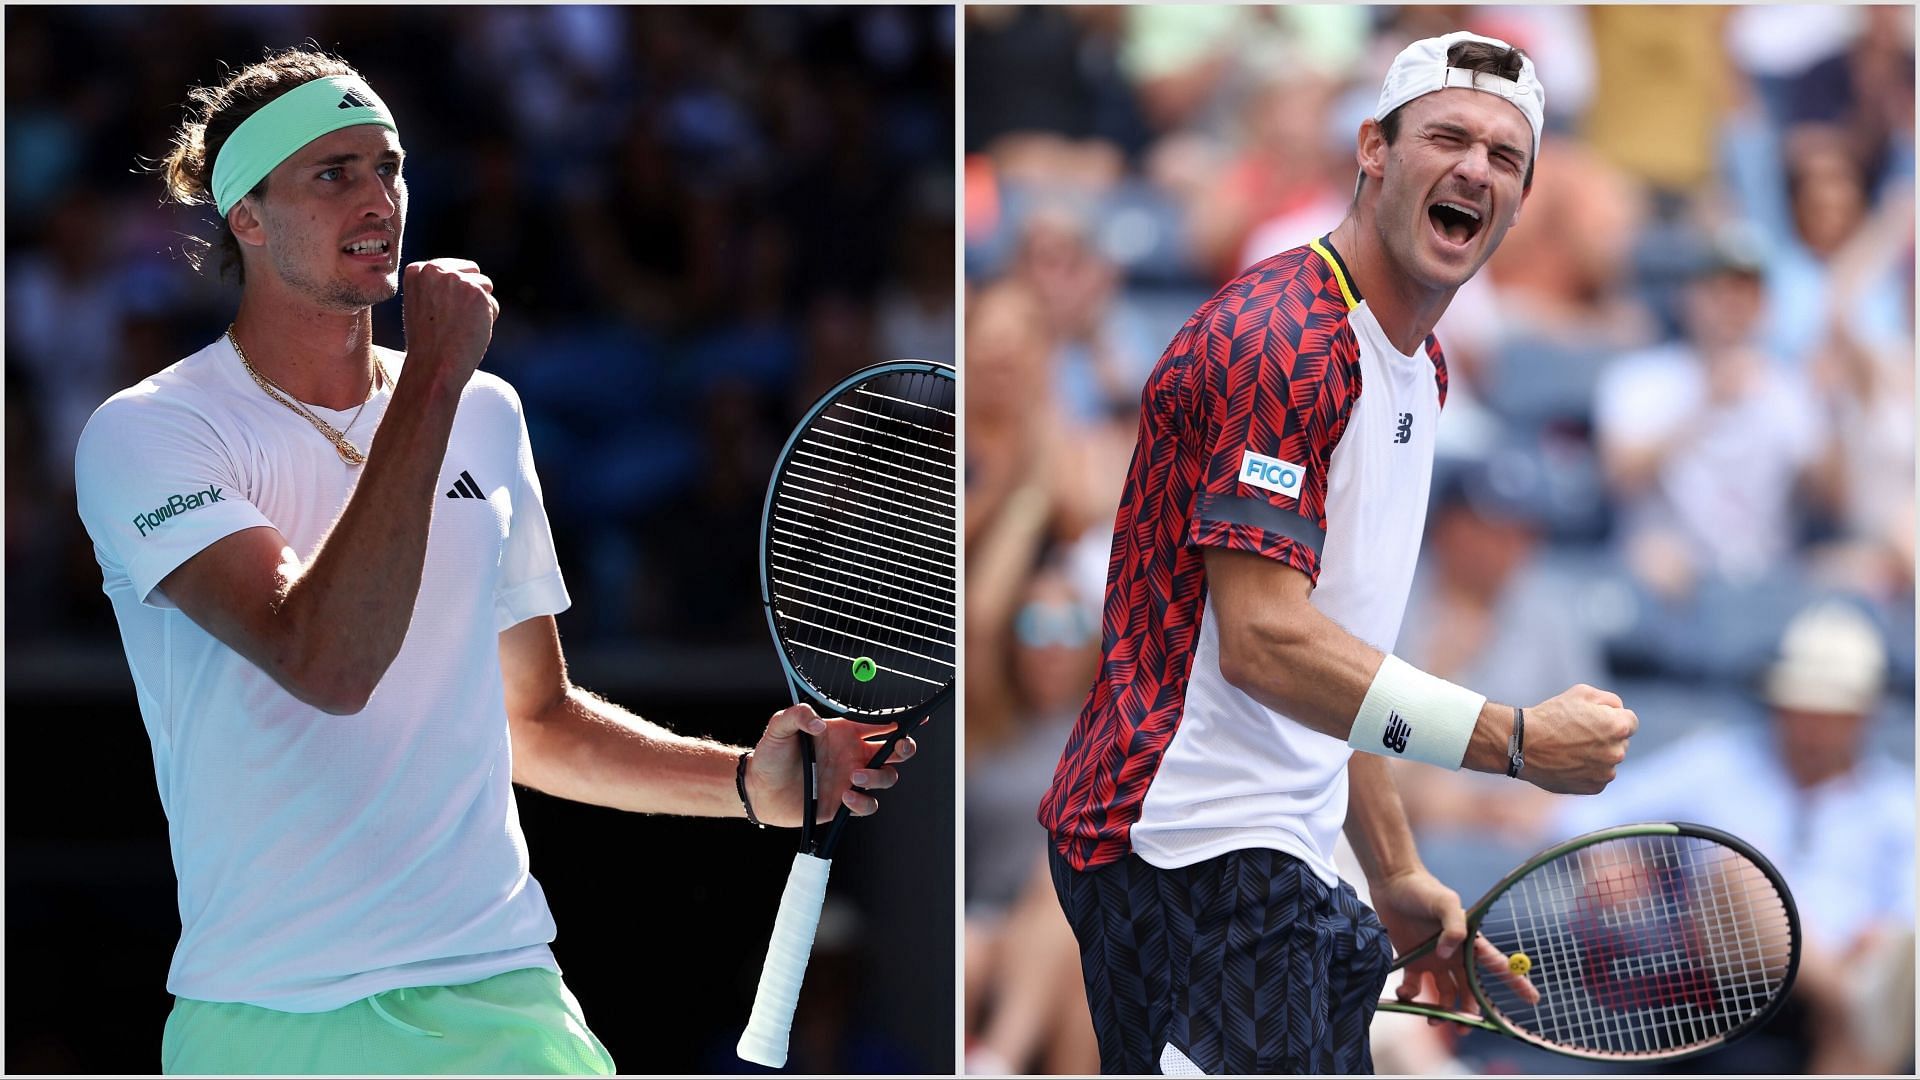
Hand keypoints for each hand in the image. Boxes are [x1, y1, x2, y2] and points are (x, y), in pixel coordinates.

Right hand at [400, 258, 497, 385]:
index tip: (443, 312)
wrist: (433, 365)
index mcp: (417, 271)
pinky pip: (493, 305)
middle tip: (452, 320)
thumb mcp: (421, 304)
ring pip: (485, 287)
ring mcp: (456, 280)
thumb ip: (436, 286)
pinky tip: (469, 331)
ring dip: (480, 307)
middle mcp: (435, 270)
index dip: (456, 292)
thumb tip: (463, 275)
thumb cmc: (428, 342)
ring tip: (459, 326)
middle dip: (470, 294)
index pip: (454, 267)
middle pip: (472, 273)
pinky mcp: (477, 293)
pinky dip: (487, 320)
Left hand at [745, 704, 916, 825]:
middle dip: (905, 747)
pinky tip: (846, 796)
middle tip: (900, 747)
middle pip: (894, 751)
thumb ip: (797, 715)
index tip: (917, 717)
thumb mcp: (779, 727)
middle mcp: (853, 755)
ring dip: (879, 777)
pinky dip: (863, 802)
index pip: (880, 723)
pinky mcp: (845, 803)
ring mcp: (851, 779)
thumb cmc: (770, 755)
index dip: (901, 719)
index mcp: (844, 732)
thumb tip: (819, 721)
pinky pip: (868, 804)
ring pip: (886, 777)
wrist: (760, 790)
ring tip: (855, 777)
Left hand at [1374, 869, 1540, 1021]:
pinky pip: (1415, 987)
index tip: (1533, 999)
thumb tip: (1447, 956)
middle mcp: (1454, 954)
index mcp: (1469, 941)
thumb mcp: (1444, 901)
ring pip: (1444, 994)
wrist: (1392, 882)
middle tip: (1464, 1029)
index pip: (1499, 964)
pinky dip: (1411, 995)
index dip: (1517, 982)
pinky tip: (1405, 993)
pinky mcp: (1411, 960)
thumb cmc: (1423, 889)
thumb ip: (1453, 927)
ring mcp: (1433, 959)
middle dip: (1470, 1013)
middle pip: (1469, 990)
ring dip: (1440, 1011)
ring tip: (1433, 1021)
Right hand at [1517, 685, 1636, 794]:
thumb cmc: (1550, 716)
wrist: (1523, 744)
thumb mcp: (1581, 693)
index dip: (1611, 717)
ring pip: (1609, 761)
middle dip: (1605, 737)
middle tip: (1577, 734)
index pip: (1630, 722)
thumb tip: (1619, 711)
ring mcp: (1605, 772)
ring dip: (1597, 755)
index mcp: (1618, 727)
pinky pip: (1598, 777)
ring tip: (1570, 749)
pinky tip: (1568, 762)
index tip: (1594, 719)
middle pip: (1620, 742)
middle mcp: (1617, 752)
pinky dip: (1588, 771)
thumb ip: (1609, 700)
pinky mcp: (1594, 787)